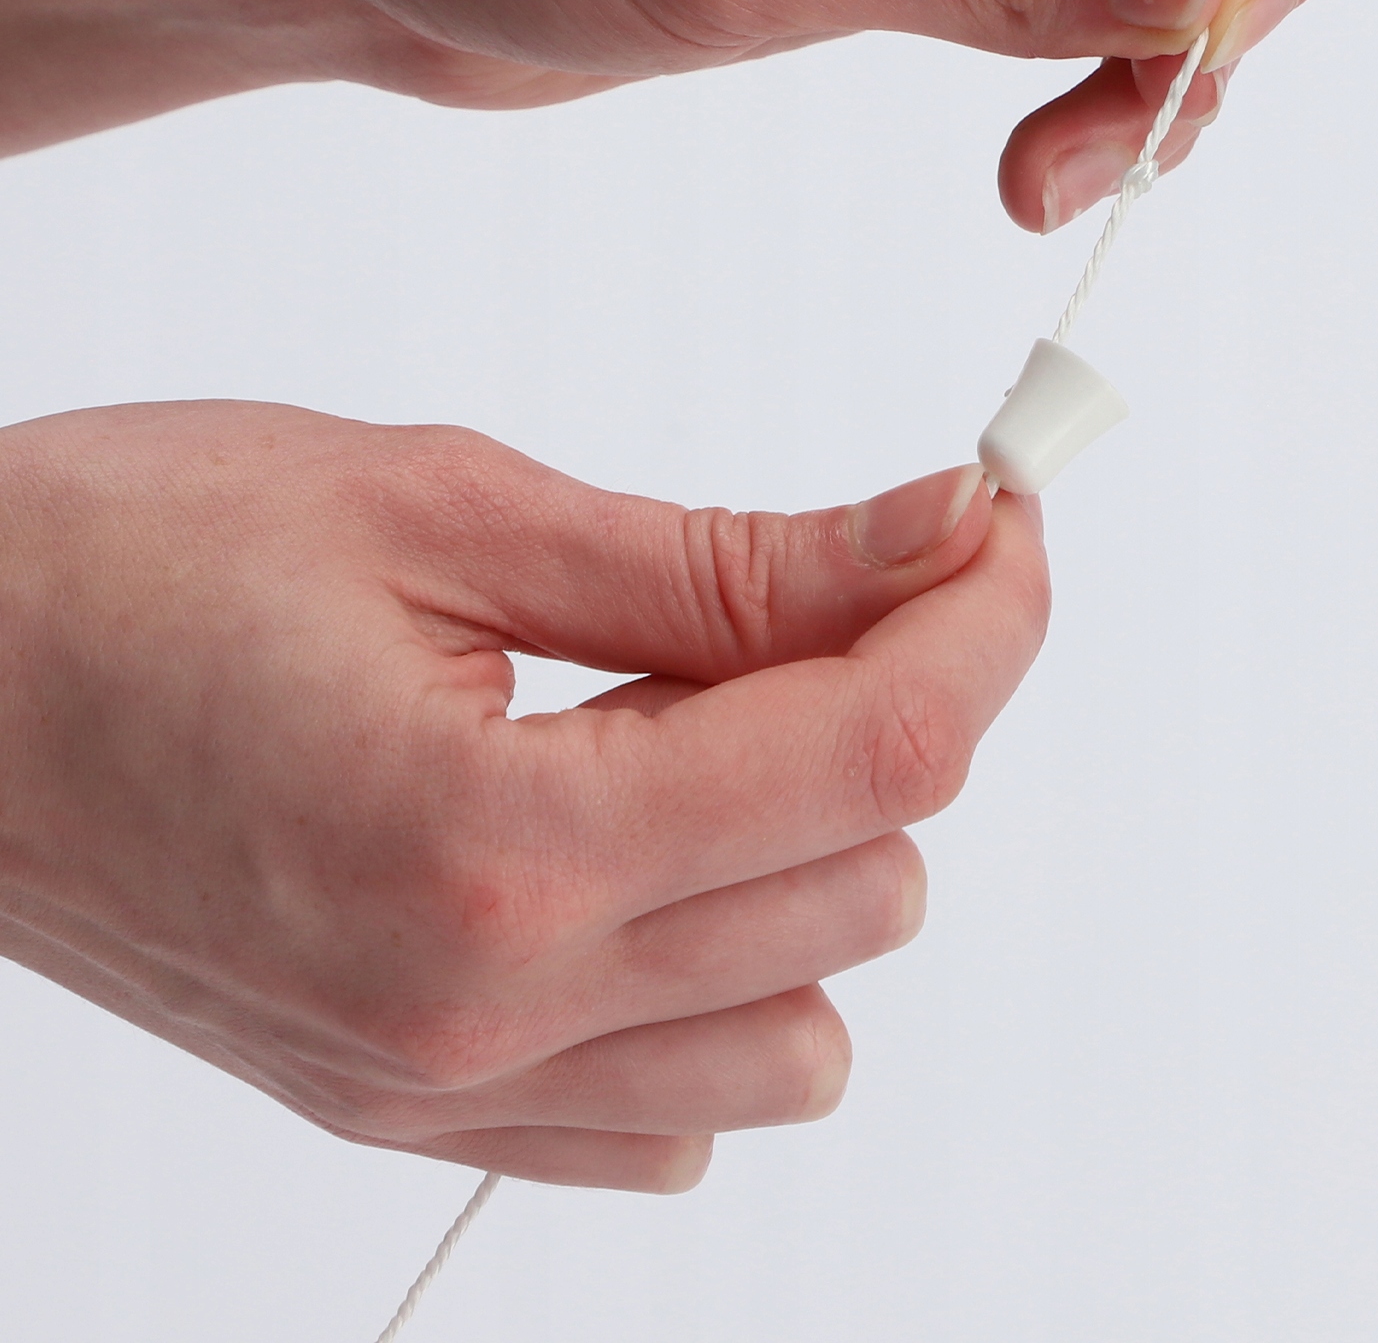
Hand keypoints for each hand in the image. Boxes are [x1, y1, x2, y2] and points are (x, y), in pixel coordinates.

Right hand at [0, 401, 1045, 1189]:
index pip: (876, 754)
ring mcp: (449, 1088)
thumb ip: (726, 558)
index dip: (988, 617)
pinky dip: (714, 984)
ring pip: (803, 1029)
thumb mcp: (447, 504)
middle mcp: (487, 1011)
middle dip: (893, 705)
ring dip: (809, 855)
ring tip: (691, 720)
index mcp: (498, 841)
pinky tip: (629, 851)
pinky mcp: (412, 1108)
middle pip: (870, 883)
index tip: (1004, 518)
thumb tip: (936, 532)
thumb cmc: (127, 558)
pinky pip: (672, 1118)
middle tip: (821, 579)